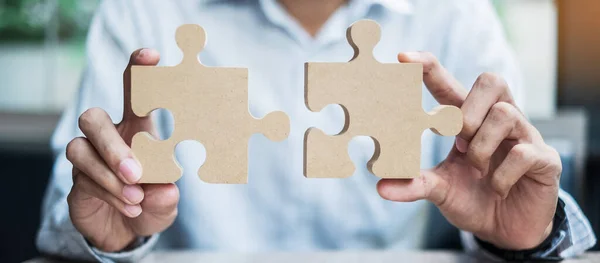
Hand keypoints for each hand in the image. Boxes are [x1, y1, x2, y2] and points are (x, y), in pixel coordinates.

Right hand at [65, 49, 178, 251]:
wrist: (126, 232)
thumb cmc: (150, 202)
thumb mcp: (167, 202)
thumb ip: (167, 196)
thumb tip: (165, 189)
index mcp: (136, 129)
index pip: (134, 91)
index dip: (138, 70)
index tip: (150, 54)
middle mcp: (109, 137)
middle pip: (92, 117)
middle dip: (113, 145)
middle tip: (136, 172)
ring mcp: (88, 158)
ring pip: (81, 149)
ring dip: (109, 175)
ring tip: (137, 197)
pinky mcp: (76, 181)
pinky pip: (82, 179)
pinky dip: (109, 193)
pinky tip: (130, 206)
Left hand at [378, 52, 561, 249]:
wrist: (507, 230)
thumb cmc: (474, 198)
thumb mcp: (441, 190)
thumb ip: (415, 184)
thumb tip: (381, 187)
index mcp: (470, 121)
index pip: (449, 85)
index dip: (429, 69)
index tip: (404, 58)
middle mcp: (499, 121)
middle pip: (491, 81)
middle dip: (468, 109)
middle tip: (457, 137)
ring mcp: (525, 136)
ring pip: (505, 114)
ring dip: (482, 146)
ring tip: (477, 170)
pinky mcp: (545, 159)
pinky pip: (524, 152)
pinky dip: (502, 175)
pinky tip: (497, 188)